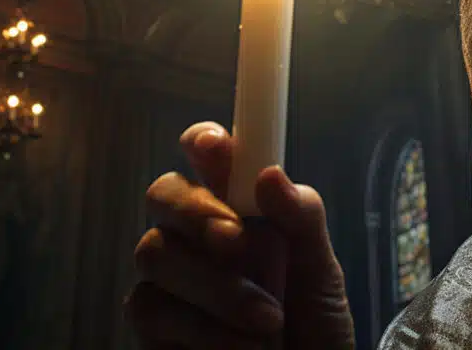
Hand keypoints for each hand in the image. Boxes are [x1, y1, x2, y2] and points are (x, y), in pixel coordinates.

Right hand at [125, 122, 355, 348]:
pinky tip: (242, 348)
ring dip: (216, 286)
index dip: (203, 141)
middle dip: (197, 211)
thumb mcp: (322, 270)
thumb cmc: (312, 321)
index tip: (217, 146)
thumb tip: (270, 174)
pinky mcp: (153, 326)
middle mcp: (196, 235)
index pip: (207, 154)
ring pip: (155, 252)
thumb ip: (302, 219)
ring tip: (269, 320)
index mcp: (239, 206)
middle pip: (163, 193)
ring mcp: (169, 279)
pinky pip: (150, 308)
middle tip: (236, 241)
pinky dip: (202, 329)